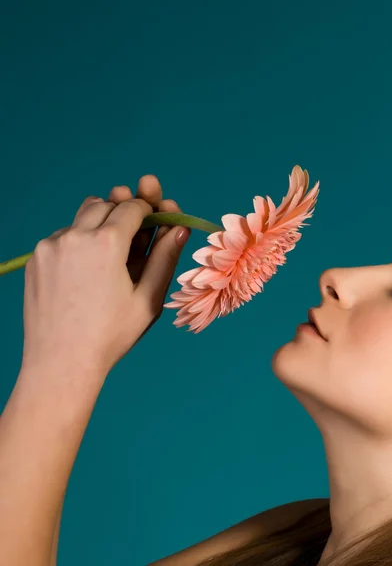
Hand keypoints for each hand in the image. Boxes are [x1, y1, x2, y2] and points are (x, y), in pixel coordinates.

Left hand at [20, 175, 189, 383]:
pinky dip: (80, 240)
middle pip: (106, 204)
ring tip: (113, 252)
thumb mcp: (148, 298)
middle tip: (139, 234)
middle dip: (125, 212)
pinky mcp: (36, 258)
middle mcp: (75, 235)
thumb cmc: (111, 335)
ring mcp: (50, 245)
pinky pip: (63, 235)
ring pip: (82, 215)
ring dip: (101, 222)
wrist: (61, 362)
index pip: (132, 206)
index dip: (149, 210)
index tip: (158, 220)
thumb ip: (165, 258)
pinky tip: (87, 270)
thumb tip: (180, 228)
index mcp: (106, 243)